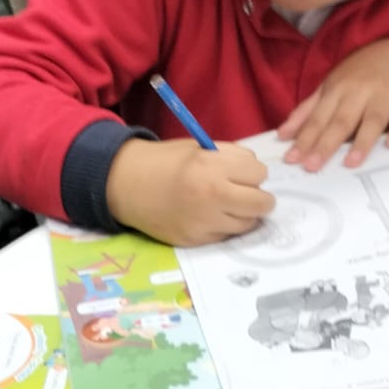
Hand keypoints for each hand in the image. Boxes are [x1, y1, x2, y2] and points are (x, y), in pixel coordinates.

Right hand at [105, 137, 273, 247]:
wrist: (128, 185)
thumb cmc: (166, 162)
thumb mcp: (200, 148)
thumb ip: (232, 158)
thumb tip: (259, 176)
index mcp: (212, 167)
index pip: (259, 173)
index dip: (253, 171)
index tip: (244, 173)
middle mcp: (211, 196)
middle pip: (261, 203)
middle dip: (260, 197)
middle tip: (249, 194)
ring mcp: (203, 222)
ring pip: (247, 223)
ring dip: (243, 214)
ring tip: (227, 205)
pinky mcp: (195, 240)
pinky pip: (226, 235)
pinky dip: (224, 226)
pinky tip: (210, 215)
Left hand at [280, 38, 388, 169]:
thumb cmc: (362, 72)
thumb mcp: (331, 85)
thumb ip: (308, 110)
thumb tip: (282, 134)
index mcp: (337, 89)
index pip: (318, 118)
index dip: (304, 139)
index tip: (292, 159)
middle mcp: (359, 91)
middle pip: (341, 121)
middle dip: (326, 144)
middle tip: (313, 166)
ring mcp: (385, 94)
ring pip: (372, 120)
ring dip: (362, 142)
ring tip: (350, 163)